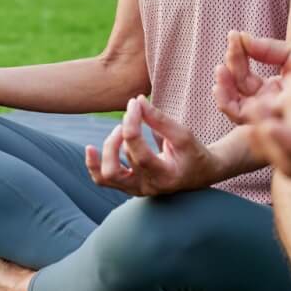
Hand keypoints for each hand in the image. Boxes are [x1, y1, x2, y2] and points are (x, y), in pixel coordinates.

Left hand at [85, 95, 218, 195]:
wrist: (199, 173)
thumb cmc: (193, 152)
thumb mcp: (183, 134)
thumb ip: (159, 119)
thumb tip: (137, 101)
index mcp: (165, 177)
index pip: (138, 154)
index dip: (132, 125)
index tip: (135, 104)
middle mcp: (147, 188)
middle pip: (116, 170)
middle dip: (115, 140)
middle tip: (129, 118)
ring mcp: (136, 190)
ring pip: (106, 176)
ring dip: (108, 149)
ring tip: (119, 130)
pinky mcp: (128, 186)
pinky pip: (103, 180)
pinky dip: (94, 165)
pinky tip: (91, 149)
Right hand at [213, 31, 290, 124]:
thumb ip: (269, 49)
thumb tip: (239, 36)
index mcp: (280, 89)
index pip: (247, 78)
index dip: (237, 58)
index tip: (233, 38)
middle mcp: (277, 108)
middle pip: (240, 96)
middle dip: (227, 79)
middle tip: (221, 64)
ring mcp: (280, 122)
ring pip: (241, 112)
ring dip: (225, 94)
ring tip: (220, 74)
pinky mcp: (283, 134)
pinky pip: (250, 125)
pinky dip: (233, 107)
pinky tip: (227, 91)